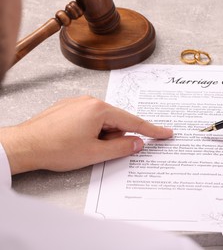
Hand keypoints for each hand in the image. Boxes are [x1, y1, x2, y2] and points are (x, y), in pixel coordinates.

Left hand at [0, 96, 172, 173]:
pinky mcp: (68, 108)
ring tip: (81, 146)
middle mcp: (90, 101)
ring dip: (100, 135)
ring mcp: (78, 103)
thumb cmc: (56, 149)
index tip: (166, 133)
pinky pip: (89, 119)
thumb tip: (137, 143)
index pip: (133, 122)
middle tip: (99, 150)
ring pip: (102, 121)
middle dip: (113, 137)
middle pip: (116, 121)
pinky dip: (90, 131)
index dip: (152, 130)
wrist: (25, 145)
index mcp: (100, 109)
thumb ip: (122, 147)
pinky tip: (76, 140)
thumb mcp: (95, 153)